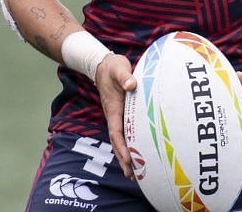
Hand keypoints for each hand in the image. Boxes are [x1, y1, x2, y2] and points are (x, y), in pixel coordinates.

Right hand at [96, 53, 136, 179]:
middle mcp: (114, 115)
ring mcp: (117, 116)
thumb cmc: (112, 67)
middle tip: (132, 176)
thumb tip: (132, 85)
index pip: (117, 132)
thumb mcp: (119, 68)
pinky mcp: (121, 113)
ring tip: (134, 174)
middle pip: (118, 142)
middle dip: (124, 159)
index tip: (129, 160)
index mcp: (114, 108)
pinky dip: (129, 144)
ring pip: (121, 139)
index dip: (122, 147)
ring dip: (127, 155)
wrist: (103, 64)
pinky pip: (125, 132)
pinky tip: (137, 153)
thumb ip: (125, 77)